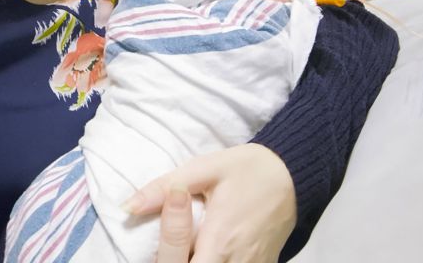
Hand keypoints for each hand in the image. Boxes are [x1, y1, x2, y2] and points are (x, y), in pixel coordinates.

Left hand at [127, 143, 296, 262]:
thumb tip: (128, 206)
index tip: (158, 252)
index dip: (168, 261)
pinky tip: (208, 249)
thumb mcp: (204, 168)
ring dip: (197, 262)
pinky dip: (216, 262)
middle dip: (181, 262)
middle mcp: (236, 261)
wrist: (294, 174)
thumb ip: (164, 188)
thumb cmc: (249, 168)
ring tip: (190, 247)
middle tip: (172, 249)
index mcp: (219, 239)